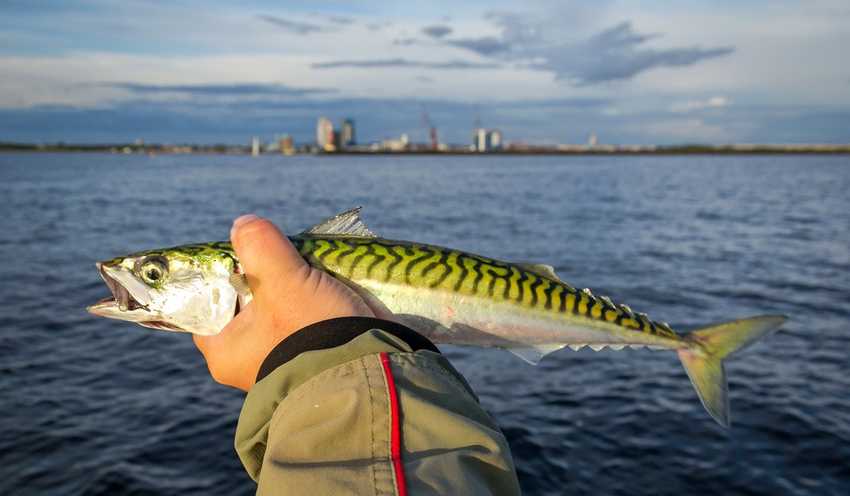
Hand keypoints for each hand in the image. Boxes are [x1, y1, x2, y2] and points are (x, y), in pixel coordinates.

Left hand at [193, 214, 378, 390]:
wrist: (371, 367)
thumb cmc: (312, 331)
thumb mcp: (282, 281)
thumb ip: (259, 246)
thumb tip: (243, 225)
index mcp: (227, 350)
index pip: (208, 304)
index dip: (222, 273)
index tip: (243, 253)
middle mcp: (251, 357)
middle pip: (249, 299)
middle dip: (269, 274)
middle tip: (282, 255)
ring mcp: (285, 355)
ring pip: (281, 304)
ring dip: (296, 283)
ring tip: (311, 265)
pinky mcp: (315, 351)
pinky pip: (307, 314)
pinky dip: (316, 296)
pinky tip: (329, 279)